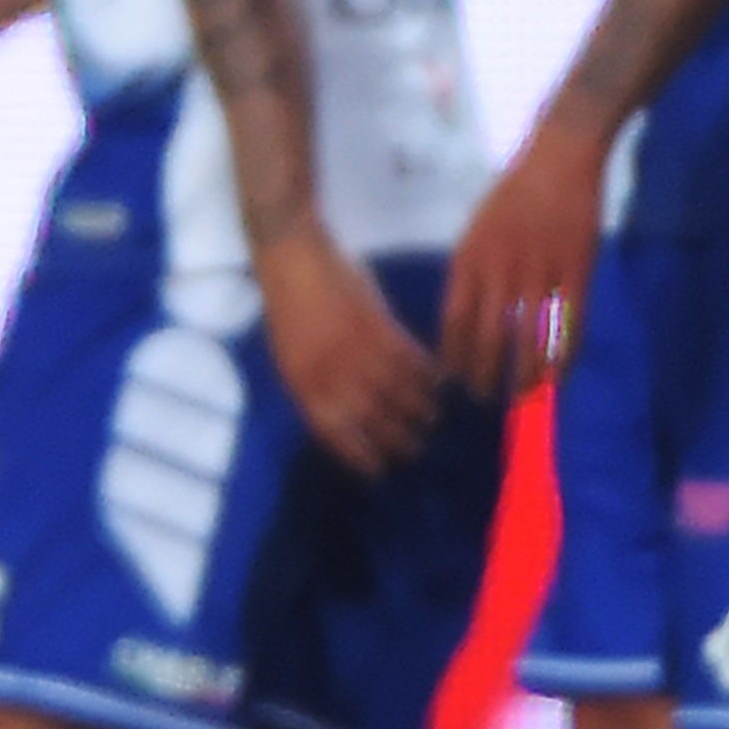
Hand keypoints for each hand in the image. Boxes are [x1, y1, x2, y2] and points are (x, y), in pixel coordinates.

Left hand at [256, 223, 439, 476]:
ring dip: (420, 411)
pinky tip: (439, 383)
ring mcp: (357, 350)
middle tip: (417, 451)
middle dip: (398, 440)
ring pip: (399, 393)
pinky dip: (427, 375)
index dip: (359, 456)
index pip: (335, 433)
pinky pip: (410, 360)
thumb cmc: (289, 306)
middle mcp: (332, 374)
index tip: (378, 472)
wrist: (293, 256)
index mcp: (303, 384)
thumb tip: (344, 416)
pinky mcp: (378, 324)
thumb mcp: (291, 355)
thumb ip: (316, 386)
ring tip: (433, 421)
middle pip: (373, 420)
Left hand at [441, 125, 604, 397]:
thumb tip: (461, 319)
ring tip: (521, 395)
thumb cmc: (515, 193)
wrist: (560, 156)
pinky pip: (569, 327)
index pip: (453, 319)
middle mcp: (500, 268)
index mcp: (470, 256)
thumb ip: (470, 271)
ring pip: (528, 339)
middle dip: (482, 376)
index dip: (452, 356)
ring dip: (523, 376)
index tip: (453, 380)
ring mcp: (539, 271)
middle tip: (484, 399)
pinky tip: (558, 377)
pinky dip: (563, 358)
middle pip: (486, 337)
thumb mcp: (477, 228)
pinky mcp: (576, 272)